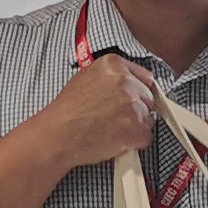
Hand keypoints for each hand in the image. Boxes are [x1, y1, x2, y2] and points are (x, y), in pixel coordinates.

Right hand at [39, 55, 159, 170]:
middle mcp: (126, 81)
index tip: (132, 100)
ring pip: (148, 118)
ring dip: (135, 126)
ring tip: (112, 130)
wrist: (58, 135)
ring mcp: (133, 105)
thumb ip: (110, 78)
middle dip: (137, 110)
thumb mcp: (85, 78)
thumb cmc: (66, 112)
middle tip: (116, 119)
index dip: (138, 92)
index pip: (144, 77)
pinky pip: (146, 137)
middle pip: (148, 98)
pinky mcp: (136, 128)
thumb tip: (128, 85)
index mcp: (114, 65)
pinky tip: (117, 140)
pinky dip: (135, 142)